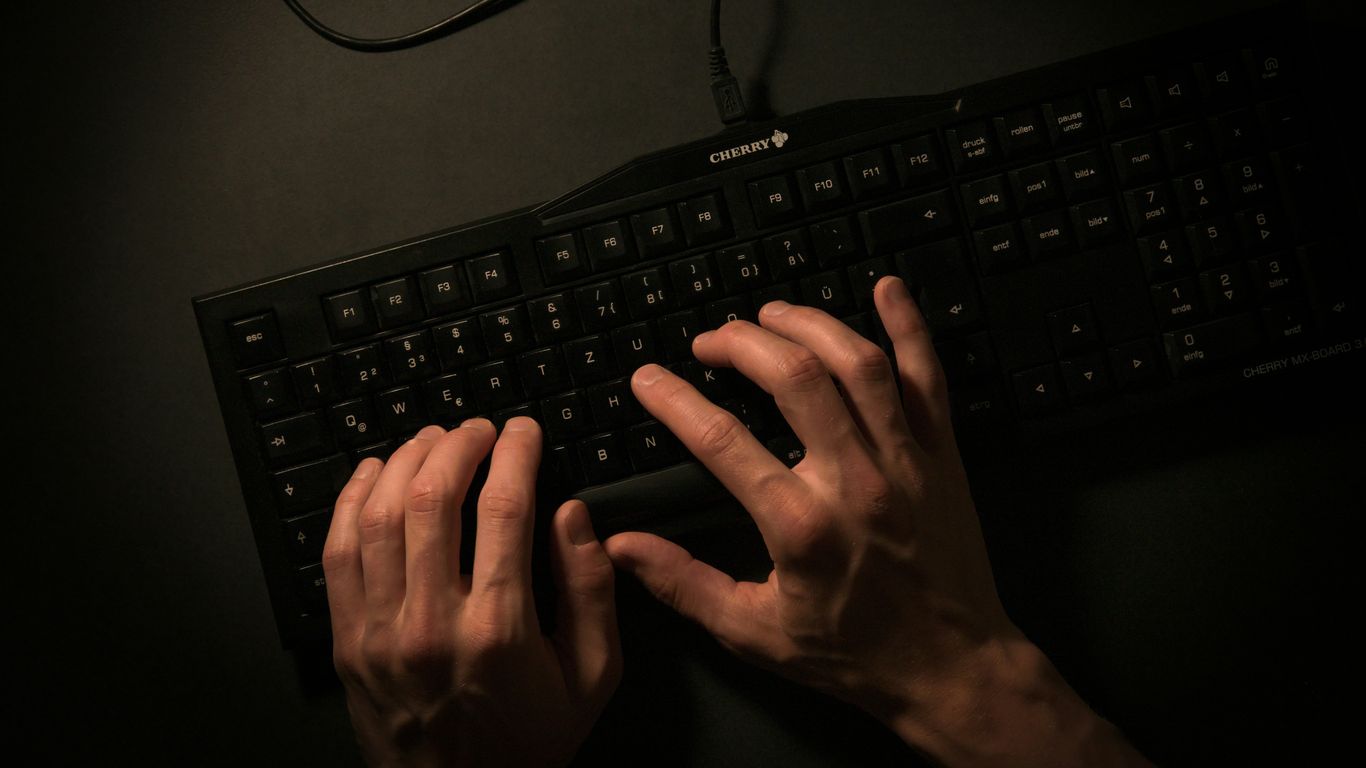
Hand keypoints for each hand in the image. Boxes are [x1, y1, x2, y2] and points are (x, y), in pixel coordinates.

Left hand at [323, 418, 620, 767]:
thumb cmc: (528, 740)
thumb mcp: (593, 675)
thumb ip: (591, 590)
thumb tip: (573, 515)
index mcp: (499, 629)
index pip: (504, 507)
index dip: (515, 452)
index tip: (523, 431)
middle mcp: (432, 623)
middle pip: (433, 498)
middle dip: (459, 444)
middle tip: (479, 429)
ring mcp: (380, 631)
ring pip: (379, 514)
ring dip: (407, 460)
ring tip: (433, 441)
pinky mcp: (348, 640)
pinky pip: (337, 551)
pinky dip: (353, 499)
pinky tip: (376, 474)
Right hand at [605, 277, 1148, 766]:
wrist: (955, 670)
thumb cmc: (854, 655)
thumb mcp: (755, 633)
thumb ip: (684, 585)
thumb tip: (621, 547)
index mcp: (801, 525)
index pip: (722, 441)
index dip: (675, 401)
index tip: (648, 379)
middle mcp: (855, 480)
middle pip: (794, 378)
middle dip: (742, 344)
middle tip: (712, 340)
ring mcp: (905, 460)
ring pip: (858, 364)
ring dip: (810, 324)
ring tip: (771, 314)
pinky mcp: (943, 455)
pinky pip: (928, 377)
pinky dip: (910, 327)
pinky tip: (886, 288)